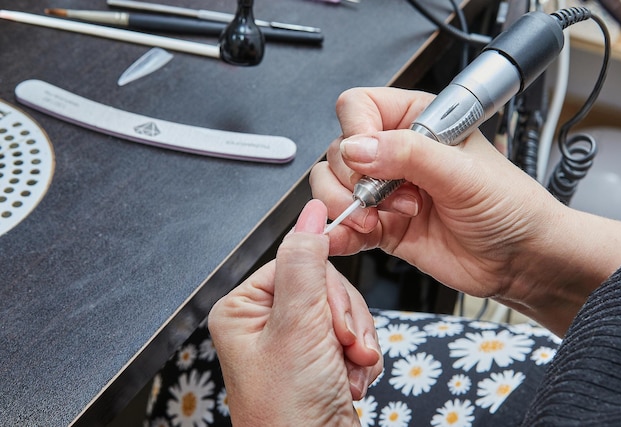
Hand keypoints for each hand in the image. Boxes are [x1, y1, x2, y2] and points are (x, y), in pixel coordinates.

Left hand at [208, 199, 381, 426]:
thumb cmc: (288, 412)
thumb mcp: (297, 325)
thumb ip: (306, 262)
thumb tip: (310, 212)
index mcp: (244, 308)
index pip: (298, 261)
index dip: (325, 288)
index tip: (332, 317)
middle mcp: (267, 323)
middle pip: (326, 286)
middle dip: (344, 321)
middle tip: (340, 347)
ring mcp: (295, 342)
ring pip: (345, 311)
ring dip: (357, 342)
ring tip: (347, 369)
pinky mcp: (320, 359)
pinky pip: (355, 336)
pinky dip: (361, 358)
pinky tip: (349, 380)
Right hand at [311, 87, 620, 335]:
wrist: (520, 259)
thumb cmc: (510, 207)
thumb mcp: (463, 173)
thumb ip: (408, 154)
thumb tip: (357, 148)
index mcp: (417, 122)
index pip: (359, 108)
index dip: (356, 131)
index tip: (368, 159)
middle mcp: (396, 153)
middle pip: (340, 151)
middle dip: (354, 179)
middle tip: (388, 196)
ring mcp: (386, 191)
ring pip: (333, 186)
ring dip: (346, 206)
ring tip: (380, 220)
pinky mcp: (382, 225)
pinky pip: (344, 224)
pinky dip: (338, 232)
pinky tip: (347, 237)